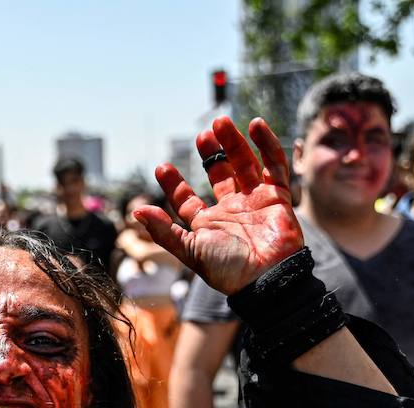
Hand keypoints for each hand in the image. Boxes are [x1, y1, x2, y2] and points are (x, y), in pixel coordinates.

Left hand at [132, 117, 302, 294]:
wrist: (266, 278)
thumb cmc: (227, 269)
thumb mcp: (189, 249)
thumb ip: (164, 230)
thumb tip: (135, 211)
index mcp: (207, 225)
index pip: (187, 199)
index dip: (174, 184)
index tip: (161, 167)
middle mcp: (230, 211)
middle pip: (219, 174)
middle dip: (211, 154)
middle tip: (202, 135)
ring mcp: (254, 202)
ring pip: (244, 164)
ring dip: (233, 143)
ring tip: (221, 122)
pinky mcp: (278, 197)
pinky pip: (274, 165)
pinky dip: (267, 145)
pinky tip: (256, 125)